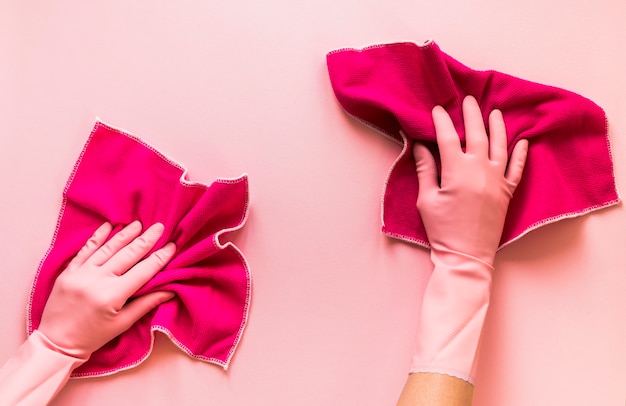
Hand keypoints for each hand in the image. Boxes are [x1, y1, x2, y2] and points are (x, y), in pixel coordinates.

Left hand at [38, 221, 175, 358]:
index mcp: (112, 296)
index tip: (172, 246)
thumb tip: (169, 290)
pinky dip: (97, 237)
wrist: (56, 343)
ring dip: (125, 234)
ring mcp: (81, 274)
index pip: (143, 271)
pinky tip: (108, 226)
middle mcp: (97, 281)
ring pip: (107, 248)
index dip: (159, 258)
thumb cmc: (93, 337)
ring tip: (139, 224)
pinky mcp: (68, 272)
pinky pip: (85, 250)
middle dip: (145, 240)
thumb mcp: (123, 324)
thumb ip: (146, 304)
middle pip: (127, 255)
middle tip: (159, 227)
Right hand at [407, 96, 528, 384]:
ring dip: (497, 127)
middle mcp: (480, 171)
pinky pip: (517, 169)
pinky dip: (520, 154)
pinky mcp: (507, 193)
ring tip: (493, 112)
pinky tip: (522, 141)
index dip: (442, 121)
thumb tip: (421, 146)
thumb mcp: (426, 200)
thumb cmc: (442, 230)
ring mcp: (497, 181)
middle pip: (477, 135)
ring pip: (500, 146)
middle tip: (467, 99)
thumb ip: (426, 169)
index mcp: (457, 171)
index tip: (436, 109)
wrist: (466, 256)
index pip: (449, 138)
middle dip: (471, 115)